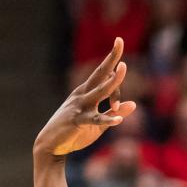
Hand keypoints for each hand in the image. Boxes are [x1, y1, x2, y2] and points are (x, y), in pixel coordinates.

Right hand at [34, 39, 136, 159]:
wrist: (51, 145)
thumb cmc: (75, 132)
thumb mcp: (98, 122)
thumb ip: (114, 112)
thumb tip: (134, 104)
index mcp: (86, 91)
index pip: (106, 79)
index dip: (117, 86)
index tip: (118, 106)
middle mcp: (82, 94)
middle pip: (100, 73)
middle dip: (111, 58)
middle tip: (119, 41)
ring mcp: (79, 106)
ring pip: (99, 91)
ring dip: (112, 82)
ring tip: (123, 69)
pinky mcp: (77, 121)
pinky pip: (95, 119)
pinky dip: (107, 119)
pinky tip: (118, 120)